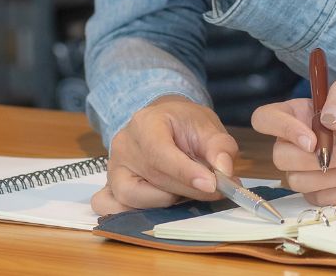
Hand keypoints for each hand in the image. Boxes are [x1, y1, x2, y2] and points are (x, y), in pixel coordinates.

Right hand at [90, 95, 238, 214]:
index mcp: (145, 123)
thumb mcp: (207, 126)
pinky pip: (113, 206)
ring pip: (133, 197)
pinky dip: (135, 211)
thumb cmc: (184, 125)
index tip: (212, 185)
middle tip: (217, 191)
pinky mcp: (111, 188)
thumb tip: (224, 172)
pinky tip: (160, 204)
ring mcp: (113, 169)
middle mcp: (123, 146)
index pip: (160, 153)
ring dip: (165, 201)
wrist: (163, 124)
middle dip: (188, 189)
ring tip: (187, 191)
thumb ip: (219, 147)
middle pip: (153, 177)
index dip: (186, 172)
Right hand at [251, 80, 335, 204]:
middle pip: (280, 156)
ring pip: (297, 181)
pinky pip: (318, 199)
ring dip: (335, 174)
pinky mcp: (319, 192)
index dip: (281, 129)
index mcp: (298, 114)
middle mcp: (295, 142)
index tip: (313, 139)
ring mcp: (305, 170)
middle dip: (316, 159)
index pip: (265, 119)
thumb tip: (327, 118)